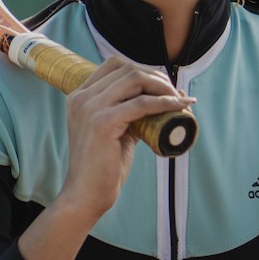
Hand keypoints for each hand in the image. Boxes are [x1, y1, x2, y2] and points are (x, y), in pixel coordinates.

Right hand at [60, 57, 194, 220]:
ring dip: (162, 86)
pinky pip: (141, 104)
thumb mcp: (114, 130)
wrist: (85, 194)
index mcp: (79, 96)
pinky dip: (164, 103)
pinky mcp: (102, 122)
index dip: (143, 70)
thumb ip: (130, 113)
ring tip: (178, 100)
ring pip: (135, 79)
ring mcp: (90, 108)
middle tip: (175, 93)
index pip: (114, 64)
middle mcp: (82, 97)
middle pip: (127, 69)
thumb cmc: (102, 167)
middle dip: (156, 77)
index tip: (162, 86)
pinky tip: (179, 107)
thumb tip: (166, 97)